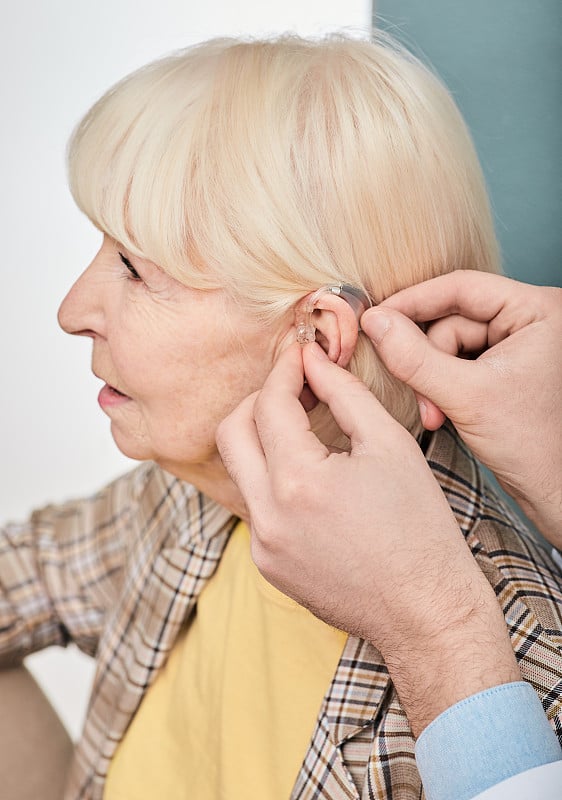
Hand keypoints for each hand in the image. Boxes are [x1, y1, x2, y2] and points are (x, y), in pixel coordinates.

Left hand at [216, 342, 519, 734]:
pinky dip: (273, 480)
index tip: (302, 357)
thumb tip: (313, 362)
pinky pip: (254, 506)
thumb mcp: (389, 445)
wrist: (424, 609)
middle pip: (230, 433)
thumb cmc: (419, 527)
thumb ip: (344, 394)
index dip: (285, 371)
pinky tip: (310, 480)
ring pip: (238, 470)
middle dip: (257, 401)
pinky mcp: (266, 565)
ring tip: (303, 431)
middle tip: (294, 391)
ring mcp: (262, 545)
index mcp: (299, 481)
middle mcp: (268, 515)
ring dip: (262, 441)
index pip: (269, 404)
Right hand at [361, 272, 561, 542]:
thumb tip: (373, 320)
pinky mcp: (504, 363)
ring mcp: (518, 341)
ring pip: (448, 342)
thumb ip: (413, 357)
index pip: (462, 287)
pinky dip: (441, 384)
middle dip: (427, 359)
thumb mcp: (464, 397)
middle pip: (452, 317)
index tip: (375, 319)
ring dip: (431, 378)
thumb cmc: (528, 446)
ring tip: (434, 414)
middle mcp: (532, 318)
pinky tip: (441, 410)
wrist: (550, 488)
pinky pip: (456, 359)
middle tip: (416, 393)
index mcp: (540, 310)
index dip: (413, 302)